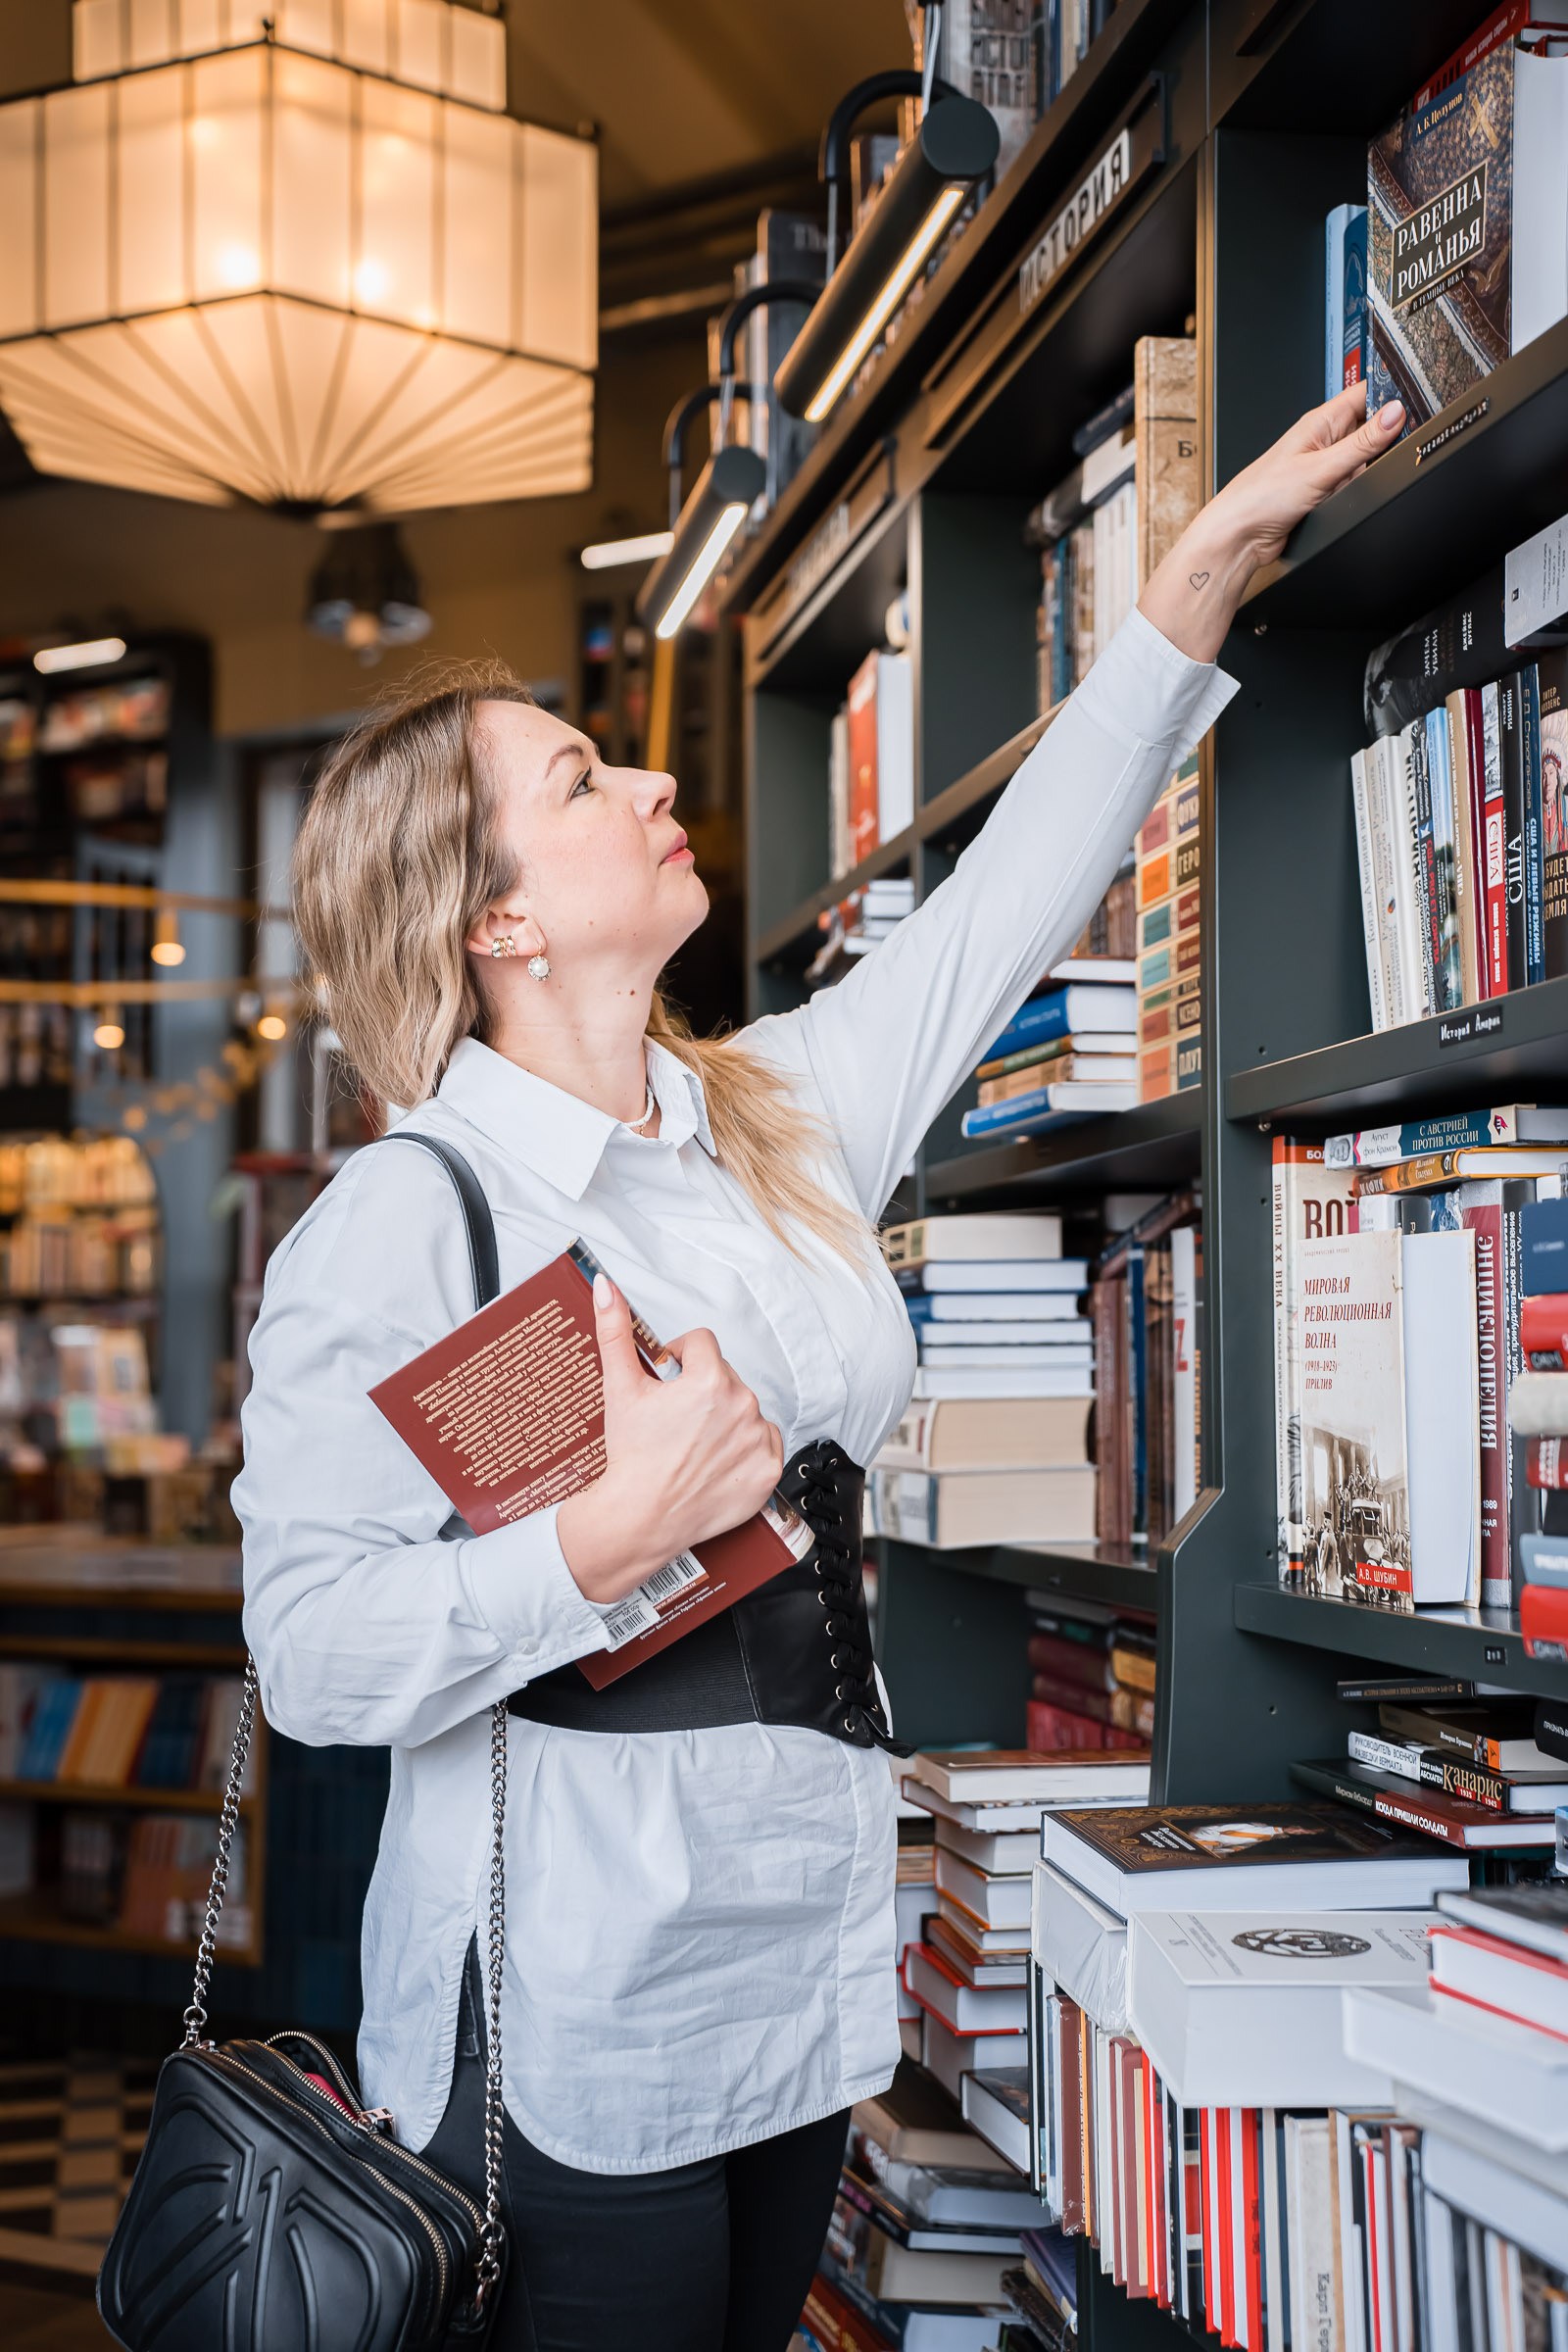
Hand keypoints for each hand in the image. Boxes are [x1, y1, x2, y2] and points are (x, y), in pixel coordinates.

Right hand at [557, 1272, 784, 1605]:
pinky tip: (717, 1462)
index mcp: (709, 1379)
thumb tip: (605, 1285)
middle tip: (676, 1420)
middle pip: (725, 1377)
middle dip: (702, 1390)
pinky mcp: (768, 1471)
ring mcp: (759, 1439)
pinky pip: (765, 1444)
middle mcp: (743, 1404)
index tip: (667, 1378)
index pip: (701, 1344)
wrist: (641, 1517)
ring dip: (726, 1418)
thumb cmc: (631, 1456)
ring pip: (745, 1410)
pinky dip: (746, 1450)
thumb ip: (614, 1331)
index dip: (679, 1357)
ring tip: (695, 1443)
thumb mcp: (620, 1388)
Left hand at [1138, 382, 1405, 662]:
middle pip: (1371, 429)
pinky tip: (1344, 498)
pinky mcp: (1324, 492)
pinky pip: (1353, 485)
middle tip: (1383, 454)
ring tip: (1349, 482)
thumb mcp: (1322, 467)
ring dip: (1365, 472)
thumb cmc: (1260, 497)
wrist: (1240, 539)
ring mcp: (1324, 467)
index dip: (1390, 393)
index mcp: (1320, 422)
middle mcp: (1323, 441)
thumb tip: (1395, 412)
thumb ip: (1362, 442)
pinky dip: (1355, 491)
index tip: (1415, 400)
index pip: (1364, 394)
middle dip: (1381, 441)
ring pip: (1364, 461)